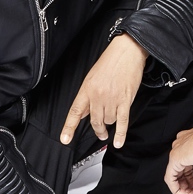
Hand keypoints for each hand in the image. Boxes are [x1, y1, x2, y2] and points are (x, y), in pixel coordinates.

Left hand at [60, 34, 147, 148]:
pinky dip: (120, 134)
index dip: (69, 127)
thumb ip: (87, 96)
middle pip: (94, 121)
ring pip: (109, 121)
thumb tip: (83, 112)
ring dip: (111, 123)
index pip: (75, 112)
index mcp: (87, 89)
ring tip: (113, 120)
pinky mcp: (125, 100)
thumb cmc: (110, 62)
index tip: (65, 139)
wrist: (127, 52)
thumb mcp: (92, 77)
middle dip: (98, 130)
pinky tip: (118, 141)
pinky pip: (122, 121)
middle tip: (101, 133)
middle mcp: (98, 96)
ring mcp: (112, 99)